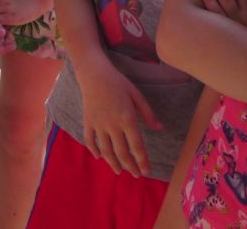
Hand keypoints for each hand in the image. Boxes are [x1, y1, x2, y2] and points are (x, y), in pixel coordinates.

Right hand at [80, 61, 160, 177]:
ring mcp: (99, 124)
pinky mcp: (87, 121)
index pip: (137, 145)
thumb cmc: (117, 82)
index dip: (142, 161)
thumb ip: (147, 113)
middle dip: (130, 166)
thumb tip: (159, 128)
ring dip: (113, 163)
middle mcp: (113, 125)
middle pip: (122, 152)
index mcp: (127, 118)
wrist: (93, 72)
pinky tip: (99, 157)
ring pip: (106, 150)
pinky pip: (90, 140)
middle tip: (136, 175)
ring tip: (119, 171)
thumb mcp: (136, 94)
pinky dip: (94, 150)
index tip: (146, 171)